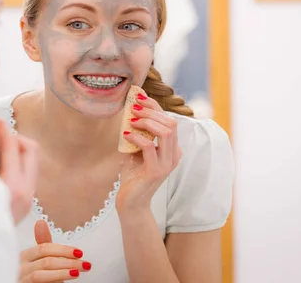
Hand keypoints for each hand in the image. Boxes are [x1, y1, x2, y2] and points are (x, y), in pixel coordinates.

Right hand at [0, 115, 38, 223]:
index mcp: (11, 188)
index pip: (11, 145)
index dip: (0, 126)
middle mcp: (26, 193)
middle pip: (31, 148)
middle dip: (13, 136)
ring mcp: (29, 199)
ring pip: (31, 160)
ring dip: (15, 149)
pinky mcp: (27, 202)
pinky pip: (27, 172)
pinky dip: (15, 162)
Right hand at [19, 220, 91, 281]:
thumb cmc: (35, 277)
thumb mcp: (41, 260)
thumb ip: (44, 244)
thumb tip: (40, 222)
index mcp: (24, 255)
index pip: (44, 248)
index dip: (63, 250)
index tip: (79, 253)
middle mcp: (20, 266)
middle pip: (46, 259)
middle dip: (68, 261)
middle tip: (84, 264)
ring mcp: (20, 277)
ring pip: (42, 271)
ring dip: (63, 272)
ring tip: (77, 273)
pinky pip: (40, 281)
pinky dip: (56, 279)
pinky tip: (65, 280)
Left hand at [116, 93, 181, 213]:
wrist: (131, 201)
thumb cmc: (133, 174)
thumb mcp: (136, 149)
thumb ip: (137, 132)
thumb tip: (130, 109)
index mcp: (172, 148)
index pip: (169, 119)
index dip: (155, 106)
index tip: (138, 98)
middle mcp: (174, 154)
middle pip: (170, 122)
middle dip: (151, 111)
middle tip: (133, 108)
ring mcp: (167, 163)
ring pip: (165, 132)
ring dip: (146, 122)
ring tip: (130, 120)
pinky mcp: (157, 171)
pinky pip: (149, 147)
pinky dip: (137, 137)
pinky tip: (126, 134)